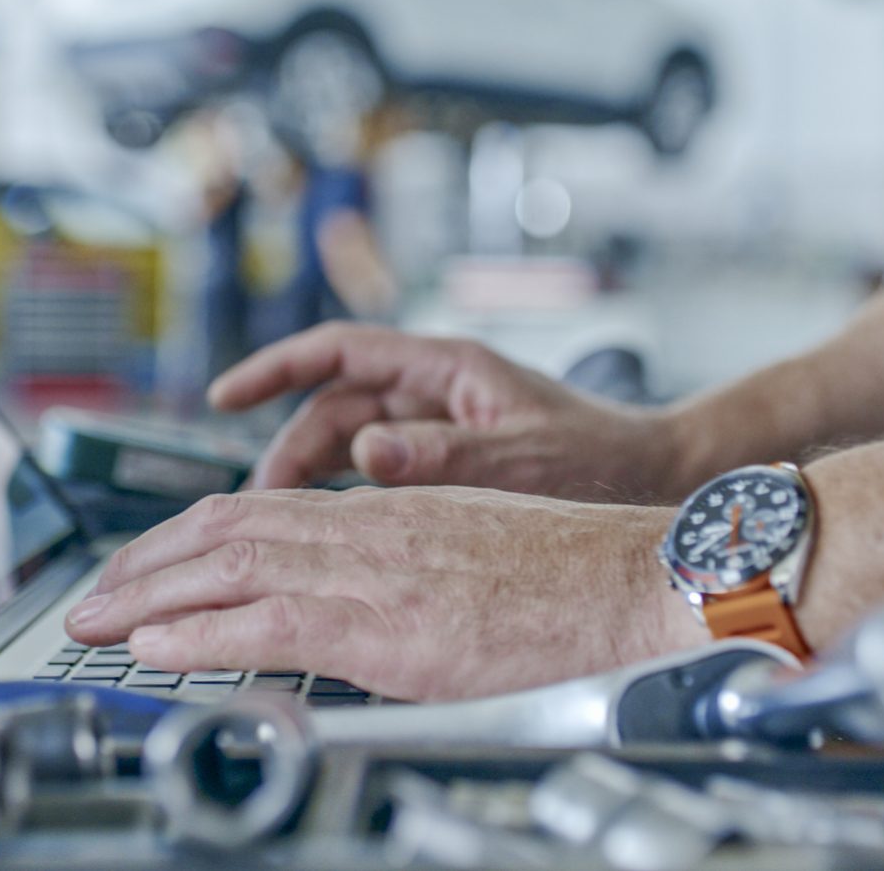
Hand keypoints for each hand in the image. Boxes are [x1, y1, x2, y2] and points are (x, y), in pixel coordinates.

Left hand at [63, 486, 709, 700]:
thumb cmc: (572, 576)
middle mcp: (366, 529)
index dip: (185, 537)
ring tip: (92, 624)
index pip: (258, 510)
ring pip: (227, 567)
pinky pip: (267, 622)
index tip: (143, 567)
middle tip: (89, 598)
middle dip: (143, 565)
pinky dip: (198, 633)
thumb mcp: (470, 551)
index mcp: (385, 509)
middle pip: (223, 529)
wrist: (633, 582)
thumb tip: (361, 601)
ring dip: (145, 598)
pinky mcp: (385, 627)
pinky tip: (154, 648)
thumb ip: (405, 567)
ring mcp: (372, 575)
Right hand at [211, 323, 681, 500]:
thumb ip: (444, 456)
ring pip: (351, 441)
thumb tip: (367, 453)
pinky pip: (380, 472)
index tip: (227, 395)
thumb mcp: (520, 457)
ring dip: (314, 477)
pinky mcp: (450, 461)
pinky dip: (349, 496)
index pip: (340, 350)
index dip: (276, 368)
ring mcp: (441, 424)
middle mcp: (437, 388)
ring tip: (282, 525)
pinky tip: (332, 534)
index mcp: (448, 366)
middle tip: (258, 503)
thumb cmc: (603, 459)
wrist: (657, 479)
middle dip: (289, 447)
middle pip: (335, 405)